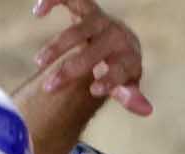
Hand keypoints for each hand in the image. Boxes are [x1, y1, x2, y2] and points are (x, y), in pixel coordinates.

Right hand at [33, 0, 152, 115]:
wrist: (119, 41)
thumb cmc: (121, 67)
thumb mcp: (127, 83)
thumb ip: (130, 96)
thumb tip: (147, 111)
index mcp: (129, 55)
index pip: (121, 68)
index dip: (110, 79)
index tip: (94, 91)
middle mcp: (117, 35)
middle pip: (95, 49)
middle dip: (72, 68)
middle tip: (49, 86)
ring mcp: (100, 20)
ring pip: (80, 29)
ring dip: (58, 45)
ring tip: (39, 62)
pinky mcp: (86, 7)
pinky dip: (54, 0)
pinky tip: (38, 11)